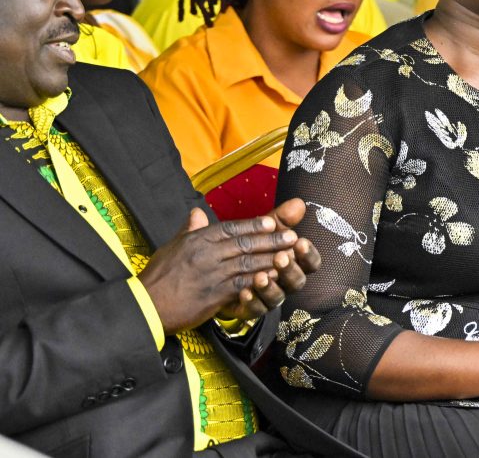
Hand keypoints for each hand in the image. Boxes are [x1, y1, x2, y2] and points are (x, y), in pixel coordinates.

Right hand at [139, 200, 303, 333]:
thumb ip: (190, 230)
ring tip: (290, 254)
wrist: (146, 305)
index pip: (230, 228)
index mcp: (197, 240)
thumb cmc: (158, 276)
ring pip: (247, 263)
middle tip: (292, 236)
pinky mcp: (214, 295)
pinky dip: (259, 281)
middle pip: (244, 244)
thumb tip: (198, 213)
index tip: (271, 220)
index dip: (252, 224)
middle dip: (270, 239)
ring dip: (271, 258)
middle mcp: (206, 254)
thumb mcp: (172, 247)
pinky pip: (242, 284)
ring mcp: (211, 274)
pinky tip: (274, 278)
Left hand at [216, 199, 319, 320]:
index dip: (309, 254)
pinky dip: (252, 301)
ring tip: (260, 276)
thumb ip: (280, 218)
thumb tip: (299, 202)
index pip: (310, 262)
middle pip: (298, 281)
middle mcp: (285, 282)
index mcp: (293, 262)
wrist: (218, 272)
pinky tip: (244, 292)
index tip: (300, 242)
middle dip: (290, 269)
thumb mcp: (262, 231)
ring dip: (271, 287)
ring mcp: (269, 297)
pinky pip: (256, 310)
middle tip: (281, 257)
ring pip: (278, 298)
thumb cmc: (250, 247)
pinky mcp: (251, 309)